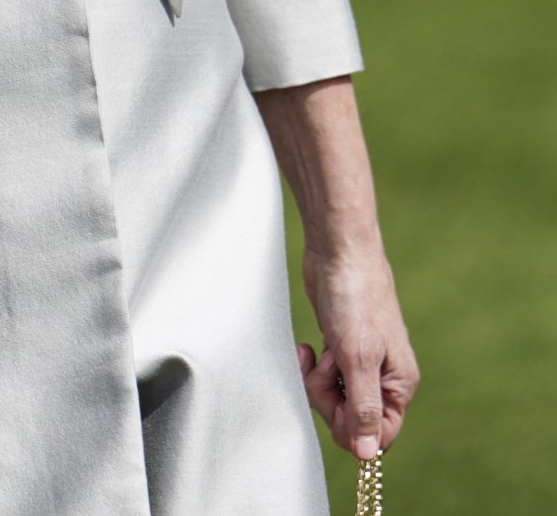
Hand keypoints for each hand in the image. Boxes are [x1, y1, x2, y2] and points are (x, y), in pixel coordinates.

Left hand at [297, 242, 418, 458]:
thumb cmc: (354, 298)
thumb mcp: (357, 358)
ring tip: (317, 353)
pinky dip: (312, 367)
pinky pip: (323, 377)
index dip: (351, 428)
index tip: (335, 405)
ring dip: (318, 381)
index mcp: (399, 384)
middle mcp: (383, 377)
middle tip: (323, 369)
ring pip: (335, 398)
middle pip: (352, 419)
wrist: (338, 250)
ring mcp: (360, 362)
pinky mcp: (339, 348)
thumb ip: (362, 407)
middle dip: (329, 399)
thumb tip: (366, 455)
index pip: (378, 435)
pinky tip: (307, 348)